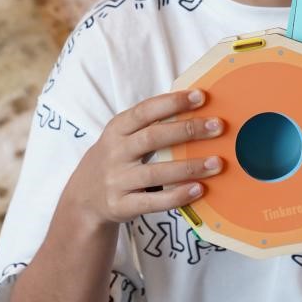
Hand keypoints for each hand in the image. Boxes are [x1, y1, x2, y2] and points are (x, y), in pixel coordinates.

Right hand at [67, 89, 224, 225]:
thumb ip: (151, 124)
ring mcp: (116, 180)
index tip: (201, 96)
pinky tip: (199, 189)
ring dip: (188, 167)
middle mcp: (115, 153)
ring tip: (217, 162)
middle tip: (218, 126)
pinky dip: (177, 196)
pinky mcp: (121, 205)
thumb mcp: (123, 136)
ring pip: (155, 173)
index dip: (172, 103)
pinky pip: (152, 202)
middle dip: (187, 130)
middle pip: (152, 138)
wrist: (84, 197)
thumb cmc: (117, 158)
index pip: (145, 111)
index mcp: (117, 129)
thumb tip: (196, 106)